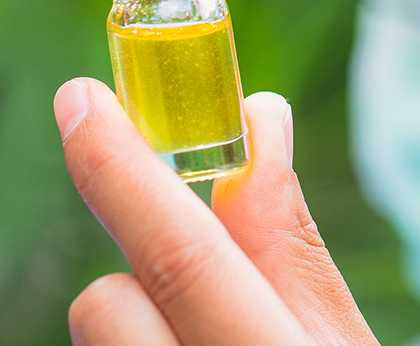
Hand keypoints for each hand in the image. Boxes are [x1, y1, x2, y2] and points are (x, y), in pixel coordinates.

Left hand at [55, 81, 380, 344]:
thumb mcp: (339, 341)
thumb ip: (290, 243)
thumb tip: (259, 117)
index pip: (180, 258)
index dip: (121, 170)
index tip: (81, 98)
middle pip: (106, 302)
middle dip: (138, 265)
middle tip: (194, 271)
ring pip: (99, 333)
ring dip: (142, 321)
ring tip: (206, 340)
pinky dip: (143, 345)